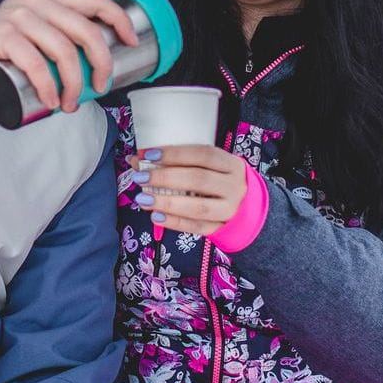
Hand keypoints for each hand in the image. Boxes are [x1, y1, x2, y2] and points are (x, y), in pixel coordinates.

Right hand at [0, 0, 139, 113]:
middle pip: (86, 31)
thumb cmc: (8, 39)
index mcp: (55, 1)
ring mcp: (21, 19)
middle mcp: (41, 4)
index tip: (131, 42)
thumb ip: (62, 35)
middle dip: (101, 63)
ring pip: (63, 50)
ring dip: (73, 83)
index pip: (96, 2)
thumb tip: (96, 68)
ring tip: (71, 102)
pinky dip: (46, 86)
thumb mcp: (39, 27)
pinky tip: (51, 100)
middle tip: (101, 86)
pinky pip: (33, 63)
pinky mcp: (4, 37)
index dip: (120, 20)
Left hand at [130, 144, 250, 236]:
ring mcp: (229, 209)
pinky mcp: (221, 228)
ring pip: (198, 206)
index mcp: (231, 164)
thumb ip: (177, 162)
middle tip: (141, 177)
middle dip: (166, 178)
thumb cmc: (218, 179)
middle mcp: (234, 186)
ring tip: (142, 199)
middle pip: (199, 180)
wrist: (246, 206)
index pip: (204, 154)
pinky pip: (196, 227)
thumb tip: (137, 159)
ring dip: (167, 203)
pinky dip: (174, 222)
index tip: (149, 154)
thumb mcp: (207, 166)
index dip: (175, 154)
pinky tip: (156, 216)